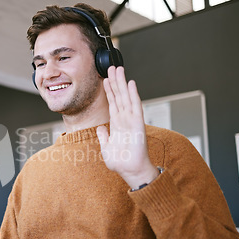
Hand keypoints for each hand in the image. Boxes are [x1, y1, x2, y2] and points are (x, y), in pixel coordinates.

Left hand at [96, 66, 157, 188]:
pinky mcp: (137, 123)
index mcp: (117, 124)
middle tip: (111, 67)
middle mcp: (124, 119)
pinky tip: (131, 84)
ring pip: (126, 97)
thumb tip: (100, 129)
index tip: (105, 79)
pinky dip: (133, 94)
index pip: (113, 103)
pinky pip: (135, 106)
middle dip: (115, 81)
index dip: (109, 91)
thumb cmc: (121, 162)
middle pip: (119, 96)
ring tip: (118, 69)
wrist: (131, 171)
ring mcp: (131, 120)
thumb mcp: (106, 148)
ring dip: (122, 83)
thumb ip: (104, 137)